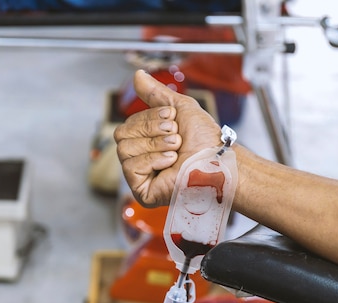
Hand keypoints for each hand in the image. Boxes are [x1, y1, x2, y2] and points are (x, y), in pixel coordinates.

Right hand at [114, 70, 221, 206]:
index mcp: (147, 141)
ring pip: (124, 149)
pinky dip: (152, 160)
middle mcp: (141, 158)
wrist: (216, 161)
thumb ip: (155, 94)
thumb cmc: (205, 140)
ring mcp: (140, 176)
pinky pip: (130, 167)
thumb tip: (138, 76)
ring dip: (154, 144)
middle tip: (175, 134)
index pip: (128, 124)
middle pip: (121, 134)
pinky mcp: (142, 191)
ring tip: (175, 148)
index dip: (148, 118)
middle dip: (151, 130)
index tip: (172, 119)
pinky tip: (170, 161)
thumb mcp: (179, 108)